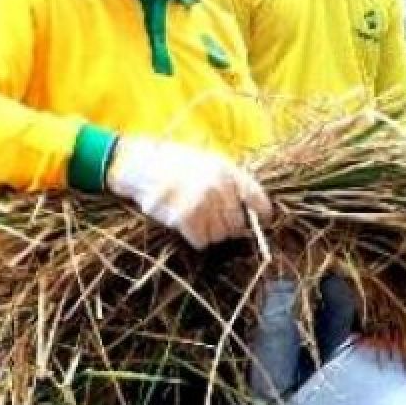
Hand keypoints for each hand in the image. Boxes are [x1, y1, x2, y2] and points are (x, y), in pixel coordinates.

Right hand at [106, 138, 270, 250]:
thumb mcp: (209, 163)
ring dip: (211, 232)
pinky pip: (201, 241)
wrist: (142, 164)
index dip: (262, 213)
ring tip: (198, 218)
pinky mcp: (184, 218)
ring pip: (220, 235)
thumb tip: (253, 212)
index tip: (263, 220)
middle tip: (214, 220)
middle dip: (229, 226)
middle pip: (238, 224)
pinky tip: (187, 225)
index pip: (257, 198)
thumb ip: (231, 183)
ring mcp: (202, 202)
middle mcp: (218, 186)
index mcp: (227, 171)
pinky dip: (196, 238)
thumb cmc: (177, 164)